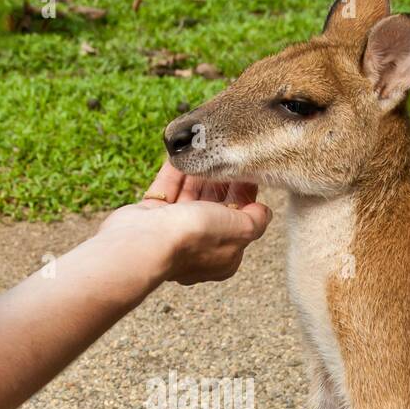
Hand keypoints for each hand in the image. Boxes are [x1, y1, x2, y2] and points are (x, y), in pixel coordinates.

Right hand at [96, 161, 272, 285]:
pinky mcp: (149, 218)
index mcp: (222, 258)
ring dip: (197, 176)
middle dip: (220, 183)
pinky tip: (180, 155)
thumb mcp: (240, 229)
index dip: (245, 198)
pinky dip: (174, 173)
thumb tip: (263, 211)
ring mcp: (171, 233)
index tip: (249, 174)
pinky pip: (165, 190)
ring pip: (188, 198)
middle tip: (227, 155)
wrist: (145, 241)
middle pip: (214, 209)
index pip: (239, 224)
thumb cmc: (194, 237)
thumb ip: (256, 220)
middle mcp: (196, 247)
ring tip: (204, 150)